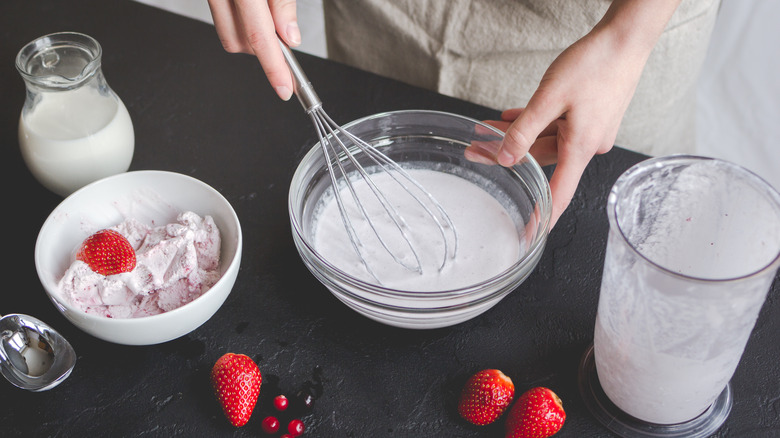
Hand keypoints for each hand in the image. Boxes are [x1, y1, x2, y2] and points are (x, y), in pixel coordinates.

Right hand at [207, 0, 299, 99]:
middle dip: (262, 48)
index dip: (274, 68)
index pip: (258, 37)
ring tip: (266, 13)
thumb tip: (291, 37)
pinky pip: (223, 20)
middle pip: (237, 44)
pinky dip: (241, 22)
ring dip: (250, 35)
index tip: (285, 88)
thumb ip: (282, 5)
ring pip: (228, 36)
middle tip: (282, 34)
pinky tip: (253, 9)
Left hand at [467, 0, 680, 227]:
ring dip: (517, 136)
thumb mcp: (550, 98)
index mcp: (581, 147)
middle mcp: (588, 144)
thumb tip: (506, 157)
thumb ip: (525, 130)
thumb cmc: (594, 65)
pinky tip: (511, 117)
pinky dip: (535, 124)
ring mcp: (590, 130)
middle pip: (541, 160)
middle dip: (507, 156)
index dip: (543, 216)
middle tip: (475, 152)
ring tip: (486, 128)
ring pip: (546, 140)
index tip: (530, 233)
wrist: (625, 40)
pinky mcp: (590, 116)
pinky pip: (557, 127)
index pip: (558, 193)